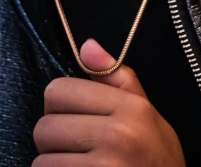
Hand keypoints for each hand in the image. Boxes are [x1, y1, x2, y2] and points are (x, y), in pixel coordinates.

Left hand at [33, 38, 185, 165]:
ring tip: (77, 165)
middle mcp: (117, 136)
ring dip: (53, 164)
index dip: (59, 105)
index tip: (73, 117)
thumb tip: (86, 46)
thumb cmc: (158, 160)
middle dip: (54, 139)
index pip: (58, 91)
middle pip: (45, 127)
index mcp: (129, 109)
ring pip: (42, 160)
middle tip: (76, 148)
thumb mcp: (147, 115)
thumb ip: (116, 79)